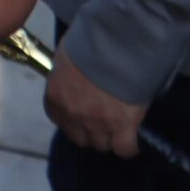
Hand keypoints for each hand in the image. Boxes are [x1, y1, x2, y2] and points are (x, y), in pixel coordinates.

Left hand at [44, 40, 147, 157]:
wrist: (114, 44)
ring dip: (109, 137)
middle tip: (103, 119)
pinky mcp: (122, 126)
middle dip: (91, 131)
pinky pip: (125, 148)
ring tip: (120, 126)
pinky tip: (134, 138)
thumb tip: (71, 72)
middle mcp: (73, 115)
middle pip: (81, 138)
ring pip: (103, 144)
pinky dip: (130, 146)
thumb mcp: (66, 55)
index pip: (60, 120)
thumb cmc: (87, 42)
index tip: (82, 114)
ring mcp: (98, 123)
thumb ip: (66, 71)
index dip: (73, 119)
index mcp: (56, 97)